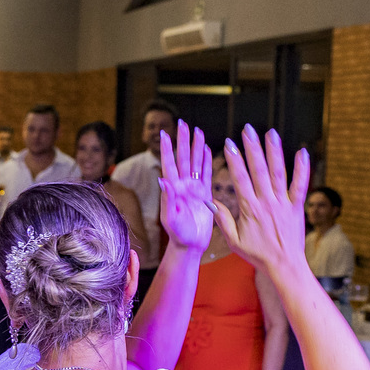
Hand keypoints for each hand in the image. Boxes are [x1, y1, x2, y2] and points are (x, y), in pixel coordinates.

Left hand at [158, 119, 214, 251]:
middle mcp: (182, 186)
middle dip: (183, 141)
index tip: (164, 133)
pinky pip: (206, 174)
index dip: (167, 149)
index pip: (169, 164)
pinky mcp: (204, 194)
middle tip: (183, 123)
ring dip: (196, 147)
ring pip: (195, 163)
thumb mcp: (171, 218)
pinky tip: (207, 149)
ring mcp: (194, 189)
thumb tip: (162, 180)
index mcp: (173, 190)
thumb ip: (168, 199)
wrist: (190, 246)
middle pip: (183, 158)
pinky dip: (206, 161)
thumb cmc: (179, 235)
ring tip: (197, 131)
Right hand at [214, 125, 309, 273]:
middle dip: (252, 148)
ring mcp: (283, 203)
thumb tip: (210, 201)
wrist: (284, 265)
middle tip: (248, 130)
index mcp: (250, 209)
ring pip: (279, 172)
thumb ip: (223, 219)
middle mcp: (267, 202)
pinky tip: (302, 151)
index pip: (240, 179)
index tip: (229, 144)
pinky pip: (301, 184)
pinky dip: (303, 168)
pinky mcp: (297, 206)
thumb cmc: (257, 255)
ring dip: (274, 151)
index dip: (235, 160)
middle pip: (259, 170)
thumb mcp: (233, 240)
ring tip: (270, 133)